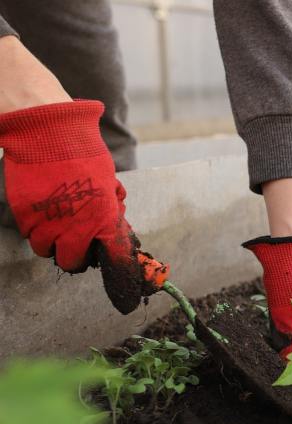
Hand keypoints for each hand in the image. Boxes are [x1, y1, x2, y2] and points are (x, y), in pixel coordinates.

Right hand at [0, 100, 143, 313]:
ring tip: (57, 229)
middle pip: (71, 262)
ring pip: (45, 251)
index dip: (115, 265)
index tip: (114, 270)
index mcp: (103, 216)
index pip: (112, 254)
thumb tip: (115, 226)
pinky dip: (35, 231)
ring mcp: (47, 221)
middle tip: (77, 248)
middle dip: (75, 257)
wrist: (48, 133)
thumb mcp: (108, 182)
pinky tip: (43, 215)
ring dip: (52, 244)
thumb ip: (111, 208)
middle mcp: (75, 225)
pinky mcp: (24, 214)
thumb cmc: (84, 153)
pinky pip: (29, 235)